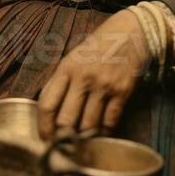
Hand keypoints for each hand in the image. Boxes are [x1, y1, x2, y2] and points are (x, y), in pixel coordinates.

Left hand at [37, 9, 149, 139]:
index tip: (46, 139)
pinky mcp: (122, 91)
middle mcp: (83, 78)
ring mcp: (104, 85)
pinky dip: (105, 131)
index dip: (43, 128)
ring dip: (86, 137)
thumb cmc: (99, 46)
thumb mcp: (74, 57)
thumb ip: (61, 81)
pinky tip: (102, 130)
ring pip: (88, 126)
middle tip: (66, 145)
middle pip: (66, 121)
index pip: (47, 104)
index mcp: (66, 68)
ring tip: (85, 139)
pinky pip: (110, 121)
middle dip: (64, 138)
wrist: (131, 31)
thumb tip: (49, 112)